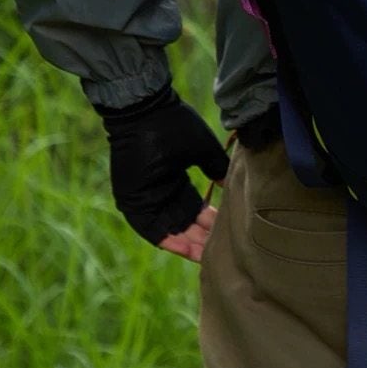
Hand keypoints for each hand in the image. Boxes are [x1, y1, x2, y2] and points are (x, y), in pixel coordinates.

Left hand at [97, 84, 230, 254]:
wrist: (146, 111)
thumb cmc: (174, 125)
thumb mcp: (203, 149)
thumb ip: (217, 168)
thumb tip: (234, 186)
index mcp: (176, 178)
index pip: (194, 208)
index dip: (210, 221)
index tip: (228, 232)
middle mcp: (161, 191)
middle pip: (184, 222)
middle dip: (202, 237)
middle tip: (222, 252)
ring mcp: (146, 198)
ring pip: (170, 228)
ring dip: (188, 243)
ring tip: (208, 256)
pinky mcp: (132, 201)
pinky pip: (150, 228)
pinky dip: (168, 240)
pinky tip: (187, 249)